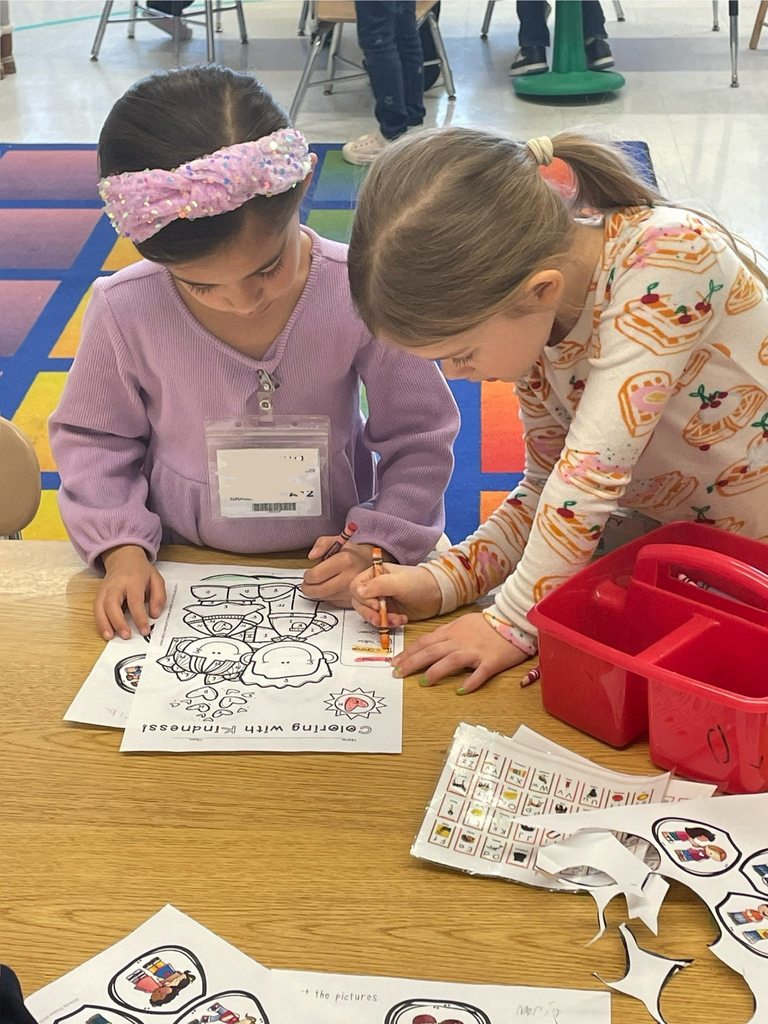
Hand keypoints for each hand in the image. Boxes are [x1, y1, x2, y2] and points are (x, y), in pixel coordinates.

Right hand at [96, 545, 165, 640]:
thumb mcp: (156, 579)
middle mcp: (116, 585)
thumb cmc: (141, 571)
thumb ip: (158, 597)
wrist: (123, 557)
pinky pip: (96, 608)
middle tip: (126, 636)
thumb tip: (154, 614)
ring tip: (110, 637)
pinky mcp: (99, 594)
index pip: (134, 601)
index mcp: (132, 581)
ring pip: (100, 607)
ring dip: (103, 623)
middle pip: (112, 604)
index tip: (145, 630)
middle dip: (118, 621)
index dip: (139, 617)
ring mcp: (105, 589)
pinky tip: (105, 632)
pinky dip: (99, 621)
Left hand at [302, 539, 381, 606]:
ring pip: (324, 598)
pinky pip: (333, 603)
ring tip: (321, 583)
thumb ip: (322, 543)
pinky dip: (328, 597)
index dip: (307, 576)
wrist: (373, 565)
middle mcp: (350, 577)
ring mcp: (353, 592)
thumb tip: (312, 556)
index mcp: (345, 560)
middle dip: (308, 588)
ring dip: (318, 593)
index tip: (308, 574)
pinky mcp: (354, 601)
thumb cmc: (353, 554)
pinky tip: (331, 589)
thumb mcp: (338, 541)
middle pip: (318, 591)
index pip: (316, 575)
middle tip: (308, 583)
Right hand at [350, 563, 440, 626]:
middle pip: (359, 603)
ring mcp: (381, 601)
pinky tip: (401, 620)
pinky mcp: (388, 613)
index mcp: (374, 574)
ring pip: (369, 614)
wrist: (438, 594)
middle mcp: (375, 587)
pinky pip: (380, 622)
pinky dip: (388, 624)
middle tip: (381, 618)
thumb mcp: (398, 582)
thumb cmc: (420, 582)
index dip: (363, 598)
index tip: (376, 605)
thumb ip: (378, 585)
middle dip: (370, 613)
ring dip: (380, 620)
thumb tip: (358, 591)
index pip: (356, 586)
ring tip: (396, 620)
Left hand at [391, 612, 528, 692]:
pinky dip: (470, 682)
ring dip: (435, 671)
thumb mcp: (464, 622)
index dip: (409, 652)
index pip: (425, 642)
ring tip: (423, 682)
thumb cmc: (489, 623)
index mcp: (452, 632)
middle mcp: (460, 641)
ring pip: (451, 660)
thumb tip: (431, 642)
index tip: (395, 662)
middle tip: (397, 674)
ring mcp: (475, 651)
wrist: (513, 620)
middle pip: (432, 651)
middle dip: (412, 663)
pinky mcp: (491, 661)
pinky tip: (460, 691)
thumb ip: (447, 633)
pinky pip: (480, 673)